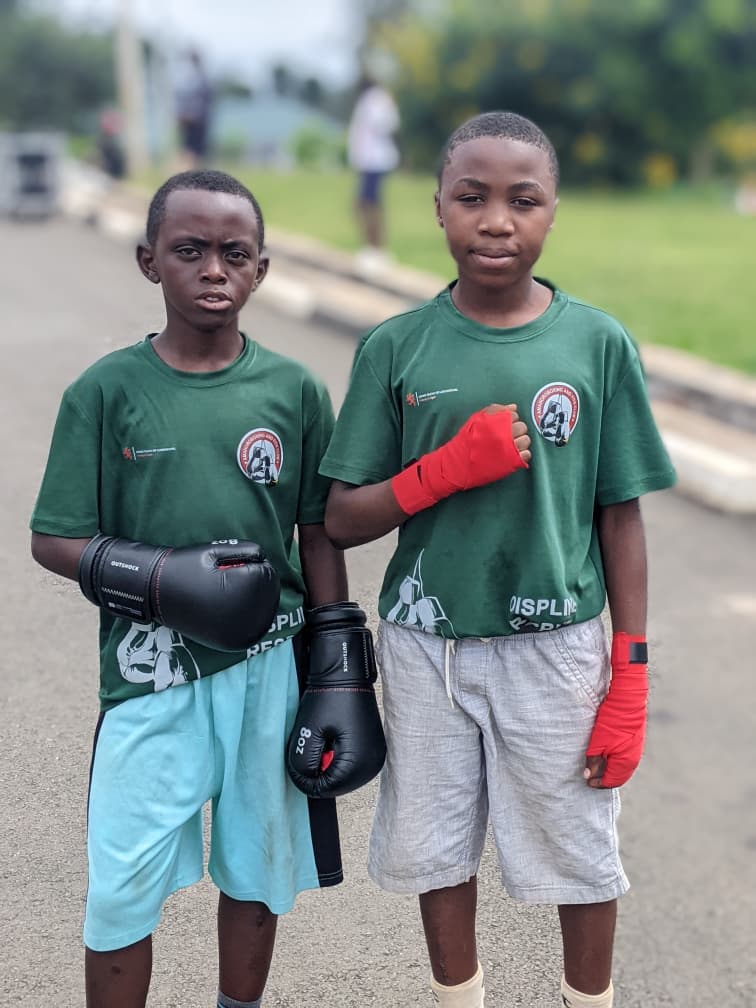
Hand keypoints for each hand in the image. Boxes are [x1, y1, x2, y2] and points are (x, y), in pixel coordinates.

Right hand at [79, 535, 279, 651]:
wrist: (155, 592)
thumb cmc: (185, 566)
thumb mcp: (216, 550)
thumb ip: (247, 552)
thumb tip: (265, 559)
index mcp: (245, 589)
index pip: (268, 574)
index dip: (254, 563)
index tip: (235, 562)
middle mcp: (246, 617)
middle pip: (270, 596)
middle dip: (258, 583)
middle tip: (234, 575)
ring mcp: (240, 634)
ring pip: (264, 614)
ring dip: (255, 601)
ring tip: (229, 590)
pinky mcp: (233, 644)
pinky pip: (253, 629)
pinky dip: (248, 617)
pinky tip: (230, 606)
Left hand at [286, 602, 385, 797]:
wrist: (347, 673)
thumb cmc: (329, 698)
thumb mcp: (308, 732)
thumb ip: (302, 764)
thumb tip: (304, 780)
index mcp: (358, 763)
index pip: (326, 789)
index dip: (305, 780)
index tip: (295, 764)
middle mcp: (373, 765)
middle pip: (336, 786)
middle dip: (317, 773)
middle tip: (307, 750)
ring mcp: (376, 758)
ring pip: (343, 777)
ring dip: (327, 766)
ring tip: (321, 742)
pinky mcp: (374, 750)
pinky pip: (352, 767)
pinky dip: (337, 759)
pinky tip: (331, 740)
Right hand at [391, 403, 529, 515]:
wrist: (458, 465)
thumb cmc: (465, 441)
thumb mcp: (475, 420)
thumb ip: (494, 411)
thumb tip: (513, 407)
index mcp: (496, 422)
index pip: (514, 415)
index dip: (510, 420)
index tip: (503, 427)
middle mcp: (505, 434)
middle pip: (522, 427)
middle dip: (517, 431)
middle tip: (507, 437)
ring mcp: (509, 449)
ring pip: (526, 441)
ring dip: (521, 443)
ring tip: (511, 447)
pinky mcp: (511, 463)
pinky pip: (527, 455)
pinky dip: (522, 455)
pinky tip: (514, 456)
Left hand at [584, 633, 648, 787]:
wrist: (627, 698)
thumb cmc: (612, 720)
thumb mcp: (598, 742)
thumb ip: (593, 761)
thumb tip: (588, 776)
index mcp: (625, 762)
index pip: (611, 781)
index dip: (598, 783)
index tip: (586, 781)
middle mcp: (633, 759)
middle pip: (617, 776)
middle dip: (603, 778)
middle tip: (589, 775)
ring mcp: (635, 750)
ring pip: (621, 768)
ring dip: (609, 769)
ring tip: (595, 765)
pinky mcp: (634, 741)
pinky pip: (624, 758)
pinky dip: (614, 761)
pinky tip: (605, 755)